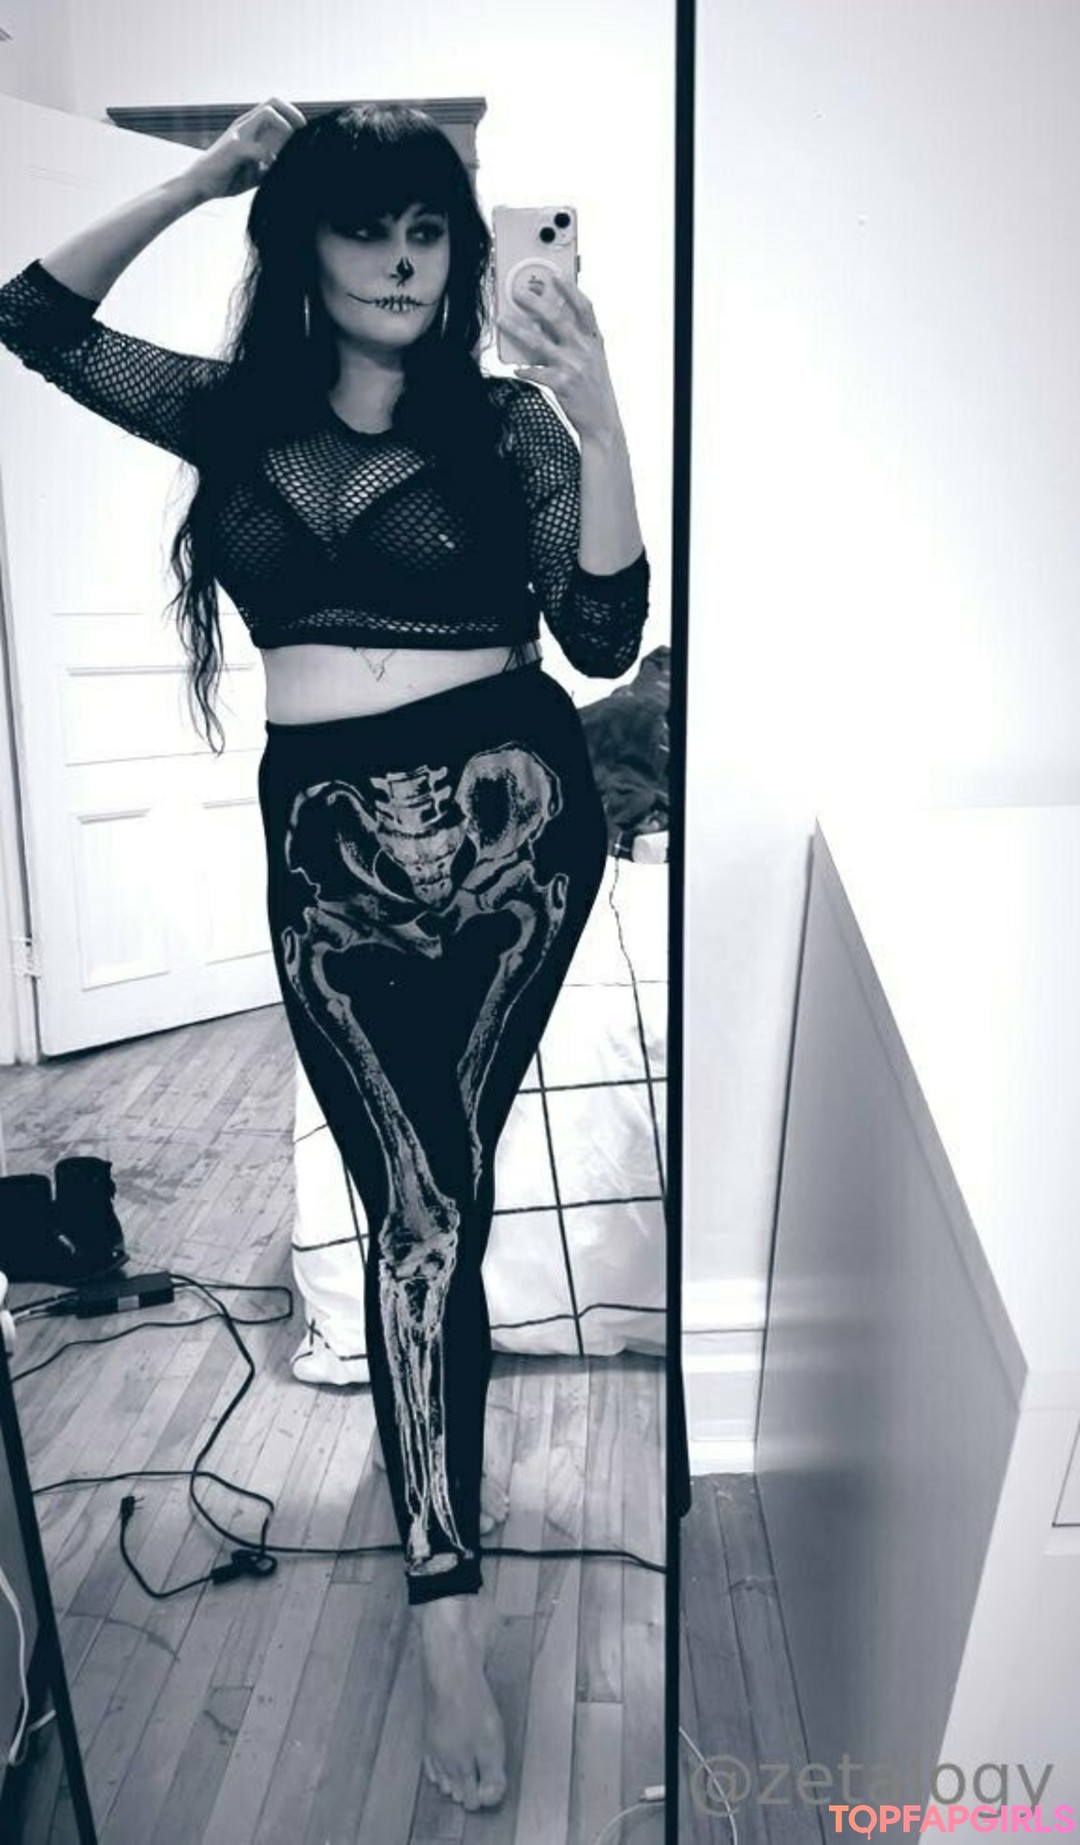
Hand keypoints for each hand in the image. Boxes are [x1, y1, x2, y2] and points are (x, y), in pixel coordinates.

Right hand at [186, 97, 305, 199]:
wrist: (200, 185)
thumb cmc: (226, 177)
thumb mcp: (255, 171)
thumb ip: (270, 165)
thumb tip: (291, 168)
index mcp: (248, 127)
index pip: (273, 107)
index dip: (292, 115)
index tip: (303, 131)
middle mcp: (244, 125)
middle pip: (273, 102)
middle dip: (292, 113)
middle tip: (303, 130)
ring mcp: (239, 134)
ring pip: (268, 113)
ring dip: (285, 127)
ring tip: (289, 147)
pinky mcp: (236, 149)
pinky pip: (261, 147)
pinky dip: (272, 157)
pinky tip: (271, 169)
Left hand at [498, 269, 622, 444]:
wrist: (602, 423)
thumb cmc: (594, 391)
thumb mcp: (594, 361)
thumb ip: (577, 340)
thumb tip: (548, 323)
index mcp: (594, 341)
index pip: (584, 308)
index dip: (569, 289)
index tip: (554, 275)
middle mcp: (585, 350)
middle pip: (557, 318)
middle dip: (536, 302)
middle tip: (518, 292)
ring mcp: (573, 367)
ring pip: (540, 342)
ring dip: (519, 330)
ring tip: (503, 321)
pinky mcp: (562, 385)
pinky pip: (536, 372)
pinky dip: (524, 369)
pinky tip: (515, 367)